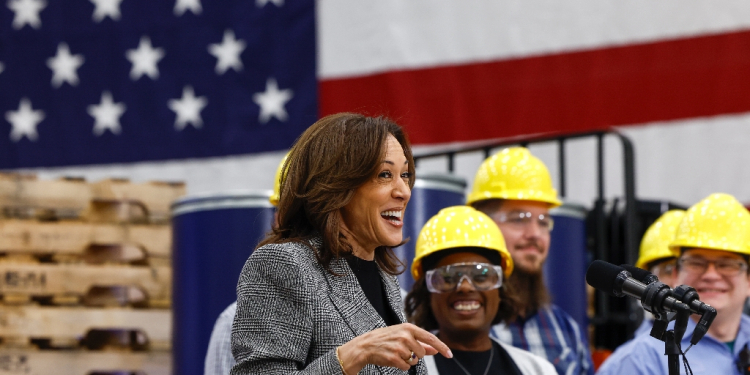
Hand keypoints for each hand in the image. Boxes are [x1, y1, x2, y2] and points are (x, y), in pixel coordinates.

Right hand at [337, 323, 451, 372]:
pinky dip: (401, 366)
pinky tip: (392, 359)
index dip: (441, 347)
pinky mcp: (394, 357)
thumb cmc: (386, 339)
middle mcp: (405, 336)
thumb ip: (421, 343)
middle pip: (422, 352)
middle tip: (402, 349)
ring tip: (396, 353)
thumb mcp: (403, 336)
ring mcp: (400, 347)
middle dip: (415, 354)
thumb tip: (435, 349)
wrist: (366, 345)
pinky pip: (406, 367)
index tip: (449, 354)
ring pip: (414, 360)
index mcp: (408, 328)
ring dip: (407, 360)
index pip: (430, 337)